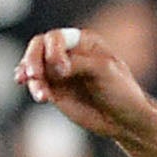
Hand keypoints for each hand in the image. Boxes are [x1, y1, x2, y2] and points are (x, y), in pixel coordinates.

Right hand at [17, 27, 156, 142]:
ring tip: (42, 96)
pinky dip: (33, 88)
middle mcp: (68, 53)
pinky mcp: (55, 90)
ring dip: (32, 79)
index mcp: (83, 42)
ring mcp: (59, 71)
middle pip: (39, 47)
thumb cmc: (121, 90)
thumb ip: (78, 64)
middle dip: (32, 59)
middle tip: (32, 75)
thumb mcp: (104, 71)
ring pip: (34, 66)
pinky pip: (36, 84)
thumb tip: (53, 67)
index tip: (62, 69)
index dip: (53, 50)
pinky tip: (40, 96)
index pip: (56, 37)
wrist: (124, 119)